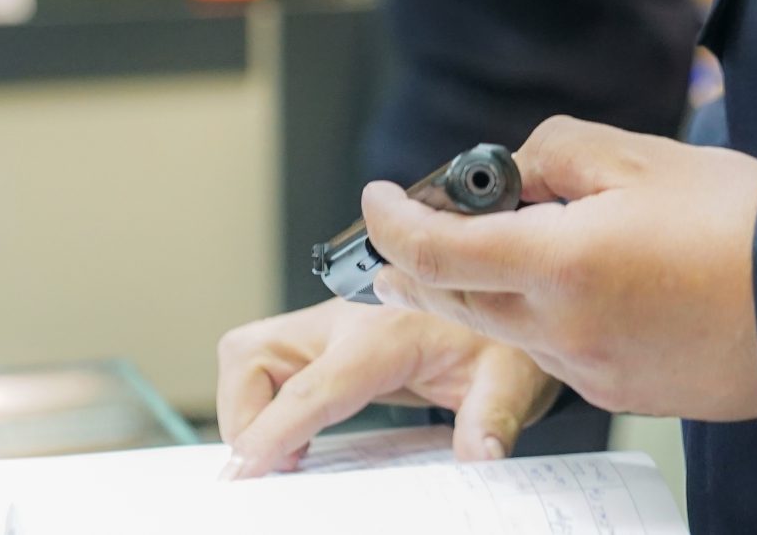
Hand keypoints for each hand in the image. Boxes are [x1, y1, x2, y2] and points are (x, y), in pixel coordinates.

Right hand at [215, 299, 560, 475]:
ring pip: (251, 352)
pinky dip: (265, 399)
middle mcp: (346, 321)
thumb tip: (479, 454)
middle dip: (241, 413)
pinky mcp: (330, 337)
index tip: (245, 470)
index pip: (311, 388)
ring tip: (281, 453)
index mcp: (384, 333)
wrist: (515, 286)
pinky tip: (297, 435)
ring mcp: (332, 325)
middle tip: (265, 465)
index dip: (270, 433)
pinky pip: (272, 362)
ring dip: (248, 404)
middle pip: (251, 354)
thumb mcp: (513, 376)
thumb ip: (493, 414)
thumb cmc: (509, 332)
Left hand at [366, 117, 756, 419]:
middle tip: (401, 235)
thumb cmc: (738, 221)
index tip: (379, 196)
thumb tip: (514, 176)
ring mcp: (591, 371)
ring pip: (505, 330)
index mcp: (559, 264)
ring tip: (513, 243)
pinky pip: (556, 354)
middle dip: (418, 263)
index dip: (393, 220)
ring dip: (487, 288)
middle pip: (455, 300)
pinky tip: (581, 285)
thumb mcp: (637, 156)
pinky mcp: (623, 392)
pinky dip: (543, 317)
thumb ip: (553, 153)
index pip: (435, 249)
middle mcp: (563, 330)